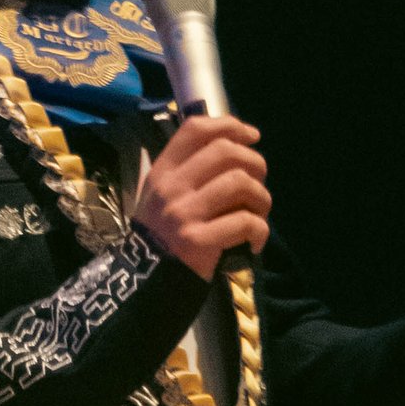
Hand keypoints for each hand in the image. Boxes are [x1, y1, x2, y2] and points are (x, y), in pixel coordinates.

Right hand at [134, 113, 270, 279]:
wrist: (143, 280)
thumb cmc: (161, 233)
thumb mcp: (162, 194)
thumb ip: (190, 171)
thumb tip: (237, 148)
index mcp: (163, 171)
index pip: (195, 129)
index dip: (230, 125)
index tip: (252, 136)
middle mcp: (171, 187)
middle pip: (225, 151)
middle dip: (255, 163)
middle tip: (259, 183)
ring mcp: (184, 213)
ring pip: (240, 183)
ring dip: (261, 198)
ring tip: (258, 213)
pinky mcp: (198, 240)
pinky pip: (245, 222)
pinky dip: (260, 230)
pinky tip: (254, 241)